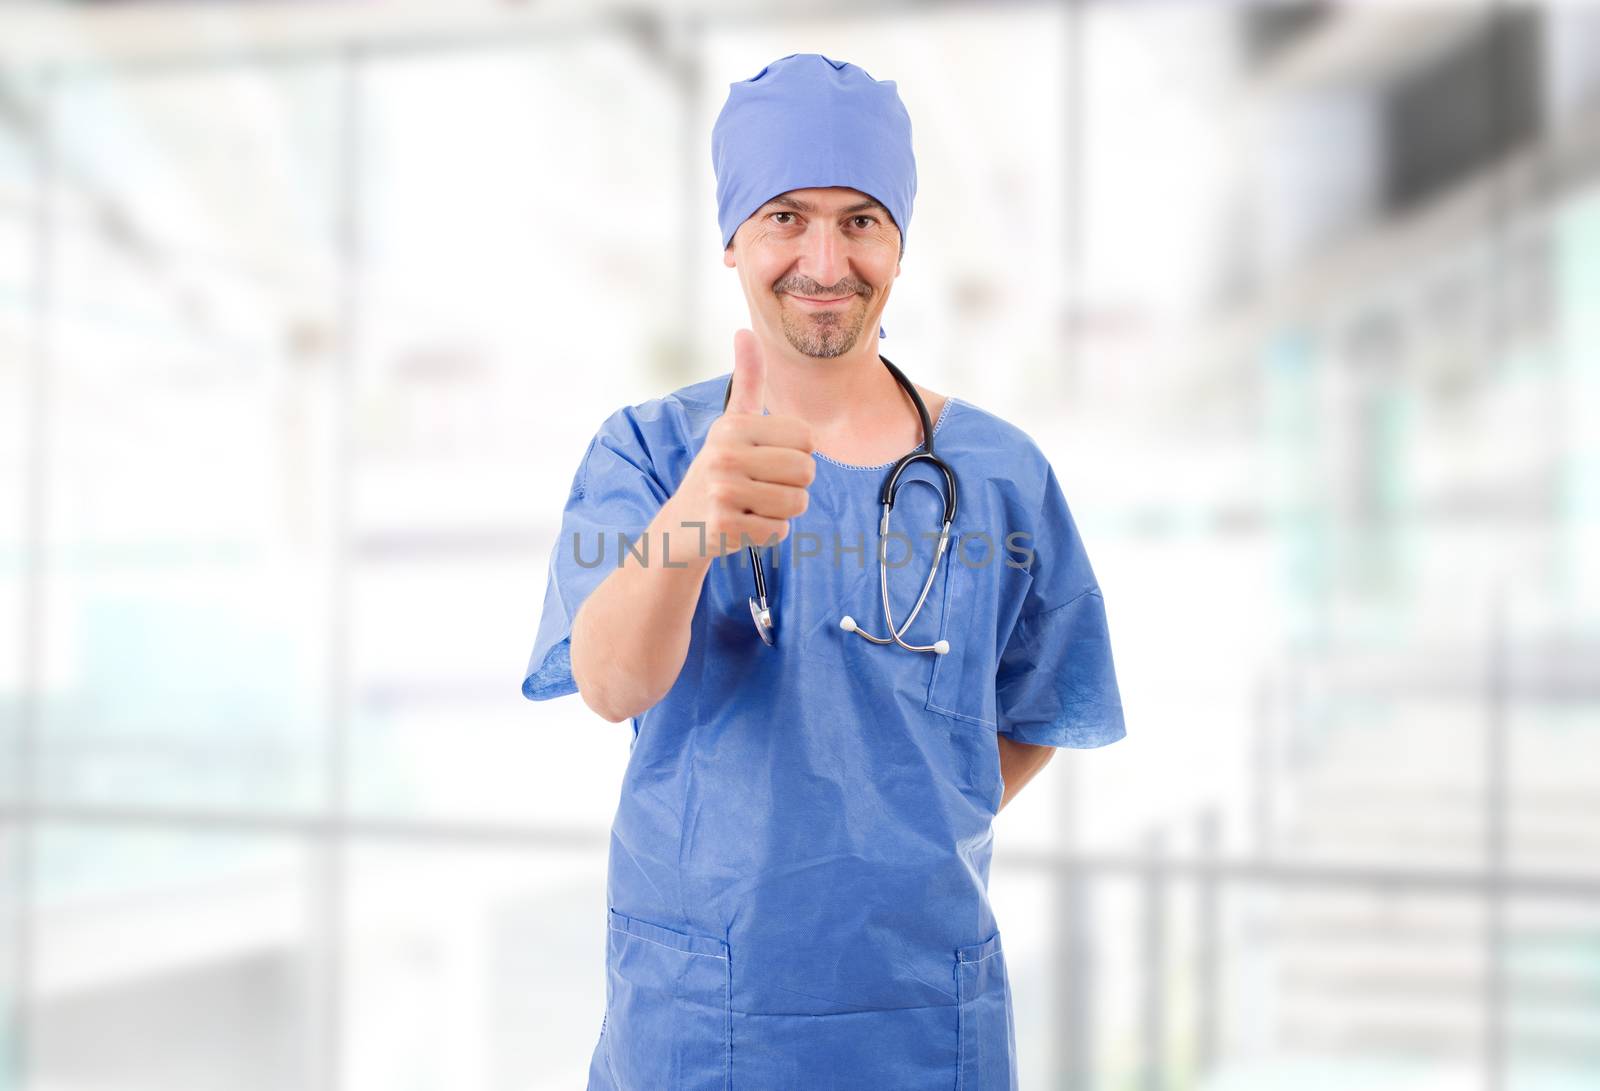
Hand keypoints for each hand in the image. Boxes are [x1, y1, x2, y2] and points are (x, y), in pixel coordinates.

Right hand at [669, 329, 815, 558]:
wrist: (680, 526)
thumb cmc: (719, 469)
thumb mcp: (732, 422)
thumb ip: (748, 379)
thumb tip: (745, 330)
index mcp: (733, 426)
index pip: (808, 439)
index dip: (797, 455)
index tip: (765, 461)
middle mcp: (724, 454)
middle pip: (807, 472)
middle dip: (792, 485)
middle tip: (761, 488)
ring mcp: (722, 491)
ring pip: (797, 503)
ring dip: (782, 511)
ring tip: (753, 505)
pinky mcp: (723, 526)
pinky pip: (779, 532)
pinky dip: (767, 533)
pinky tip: (743, 525)